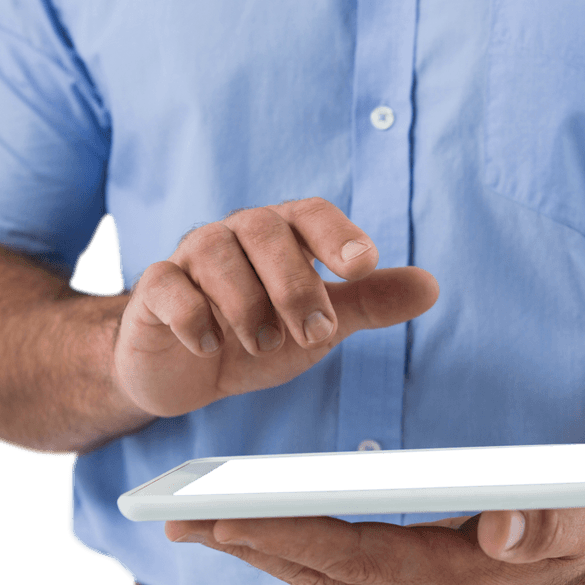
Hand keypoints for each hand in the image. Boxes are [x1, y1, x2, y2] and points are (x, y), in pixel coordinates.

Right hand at [114, 197, 438, 416]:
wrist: (188, 372)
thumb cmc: (261, 334)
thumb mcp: (322, 324)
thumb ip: (369, 303)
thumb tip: (431, 287)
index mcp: (282, 235)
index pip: (310, 213)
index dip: (337, 233)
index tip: (361, 265)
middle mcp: (235, 237)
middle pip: (265, 231)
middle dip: (294, 282)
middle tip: (316, 334)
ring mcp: (190, 260)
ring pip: (213, 253)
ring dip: (245, 302)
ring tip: (265, 344)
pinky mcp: (154, 292)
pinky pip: (167, 287)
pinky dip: (191, 315)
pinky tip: (209, 345)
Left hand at [165, 507, 584, 584]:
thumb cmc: (584, 528)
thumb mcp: (580, 518)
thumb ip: (546, 523)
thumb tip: (501, 527)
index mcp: (452, 577)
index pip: (355, 557)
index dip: (291, 536)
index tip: (230, 516)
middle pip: (319, 570)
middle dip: (248, 543)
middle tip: (176, 518)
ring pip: (320, 572)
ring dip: (257, 548)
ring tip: (198, 522)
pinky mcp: (410, 581)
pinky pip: (336, 568)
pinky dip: (291, 550)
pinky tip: (261, 532)